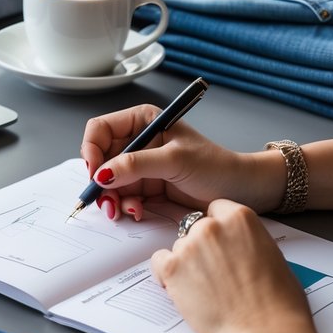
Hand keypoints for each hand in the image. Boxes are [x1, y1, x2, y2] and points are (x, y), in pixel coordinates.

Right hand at [80, 104, 283, 219]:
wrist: (240, 191)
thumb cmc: (216, 166)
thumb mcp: (175, 160)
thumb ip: (136, 165)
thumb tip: (102, 173)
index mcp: (142, 121)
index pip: (100, 129)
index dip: (92, 150)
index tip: (95, 172)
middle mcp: (137, 141)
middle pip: (100, 158)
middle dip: (100, 181)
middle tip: (105, 200)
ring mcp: (140, 166)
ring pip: (108, 181)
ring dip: (111, 198)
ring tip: (122, 211)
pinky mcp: (145, 187)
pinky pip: (122, 197)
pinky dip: (124, 207)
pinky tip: (137, 212)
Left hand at [150, 200, 332, 332]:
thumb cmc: (279, 305)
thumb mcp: (273, 257)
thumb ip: (249, 242)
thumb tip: (238, 247)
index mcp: (240, 218)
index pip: (216, 210)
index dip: (218, 229)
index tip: (220, 243)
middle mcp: (211, 226)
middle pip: (195, 228)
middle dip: (203, 248)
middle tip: (215, 274)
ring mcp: (189, 246)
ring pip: (179, 246)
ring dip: (187, 263)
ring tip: (206, 290)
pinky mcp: (172, 268)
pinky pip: (159, 262)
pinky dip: (167, 274)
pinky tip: (184, 289)